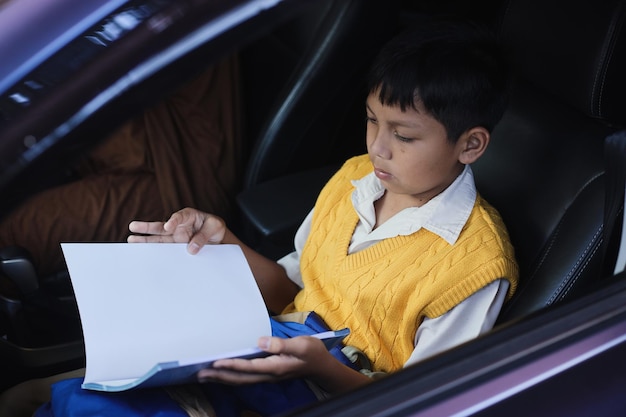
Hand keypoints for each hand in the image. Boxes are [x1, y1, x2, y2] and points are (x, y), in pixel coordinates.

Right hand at [127, 207, 225, 253]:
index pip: (180, 216)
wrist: (219, 239)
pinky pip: (163, 249)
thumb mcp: (215, 227)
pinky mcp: (175, 247)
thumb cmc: (216, 228)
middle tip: (133, 226)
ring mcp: (175, 237)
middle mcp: (178, 225)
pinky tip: (143, 254)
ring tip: (131, 240)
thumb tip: (190, 249)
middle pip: (161, 226)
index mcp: (189, 216)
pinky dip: (154, 251)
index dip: (173, 220)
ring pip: (158, 238)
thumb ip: (203, 236)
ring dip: (145, 240)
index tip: (169, 226)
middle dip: (148, 227)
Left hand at [197, 335, 333, 384]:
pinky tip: (223, 373)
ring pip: (241, 380)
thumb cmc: (313, 353)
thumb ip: (281, 344)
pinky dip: (232, 376)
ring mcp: (268, 376)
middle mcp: (269, 374)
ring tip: (205, 375)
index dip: (232, 365)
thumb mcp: (301, 345)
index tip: (216, 363)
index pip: (249, 367)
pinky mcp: (268, 373)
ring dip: (223, 378)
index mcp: (275, 367)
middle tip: (200, 373)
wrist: (322, 367)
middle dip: (220, 376)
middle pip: (240, 378)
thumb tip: (261, 341)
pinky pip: (246, 377)